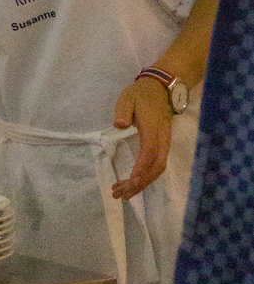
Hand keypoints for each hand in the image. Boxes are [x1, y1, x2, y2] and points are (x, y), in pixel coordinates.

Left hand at [112, 76, 172, 199]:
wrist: (161, 89)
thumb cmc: (141, 94)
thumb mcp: (128, 97)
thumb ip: (123, 110)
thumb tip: (119, 124)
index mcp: (152, 128)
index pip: (150, 151)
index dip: (142, 167)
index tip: (131, 180)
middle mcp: (162, 140)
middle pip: (156, 166)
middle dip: (140, 182)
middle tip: (121, 194)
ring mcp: (164, 144)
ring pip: (157, 169)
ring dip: (141, 183)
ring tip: (123, 194)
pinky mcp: (162, 147)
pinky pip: (156, 165)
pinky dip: (145, 177)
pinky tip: (131, 183)